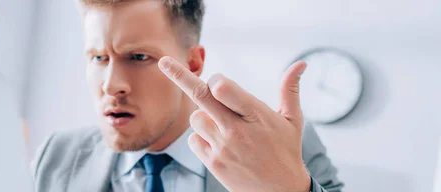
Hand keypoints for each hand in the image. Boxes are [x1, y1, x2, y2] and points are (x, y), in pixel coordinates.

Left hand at [158, 56, 310, 191]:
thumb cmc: (286, 151)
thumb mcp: (293, 120)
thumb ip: (290, 90)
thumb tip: (300, 64)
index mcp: (257, 115)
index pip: (223, 88)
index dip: (216, 81)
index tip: (216, 81)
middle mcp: (237, 130)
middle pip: (201, 97)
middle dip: (180, 76)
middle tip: (164, 62)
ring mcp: (223, 148)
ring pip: (195, 118)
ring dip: (204, 117)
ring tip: (224, 128)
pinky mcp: (213, 163)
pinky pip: (193, 140)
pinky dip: (201, 137)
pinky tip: (219, 144)